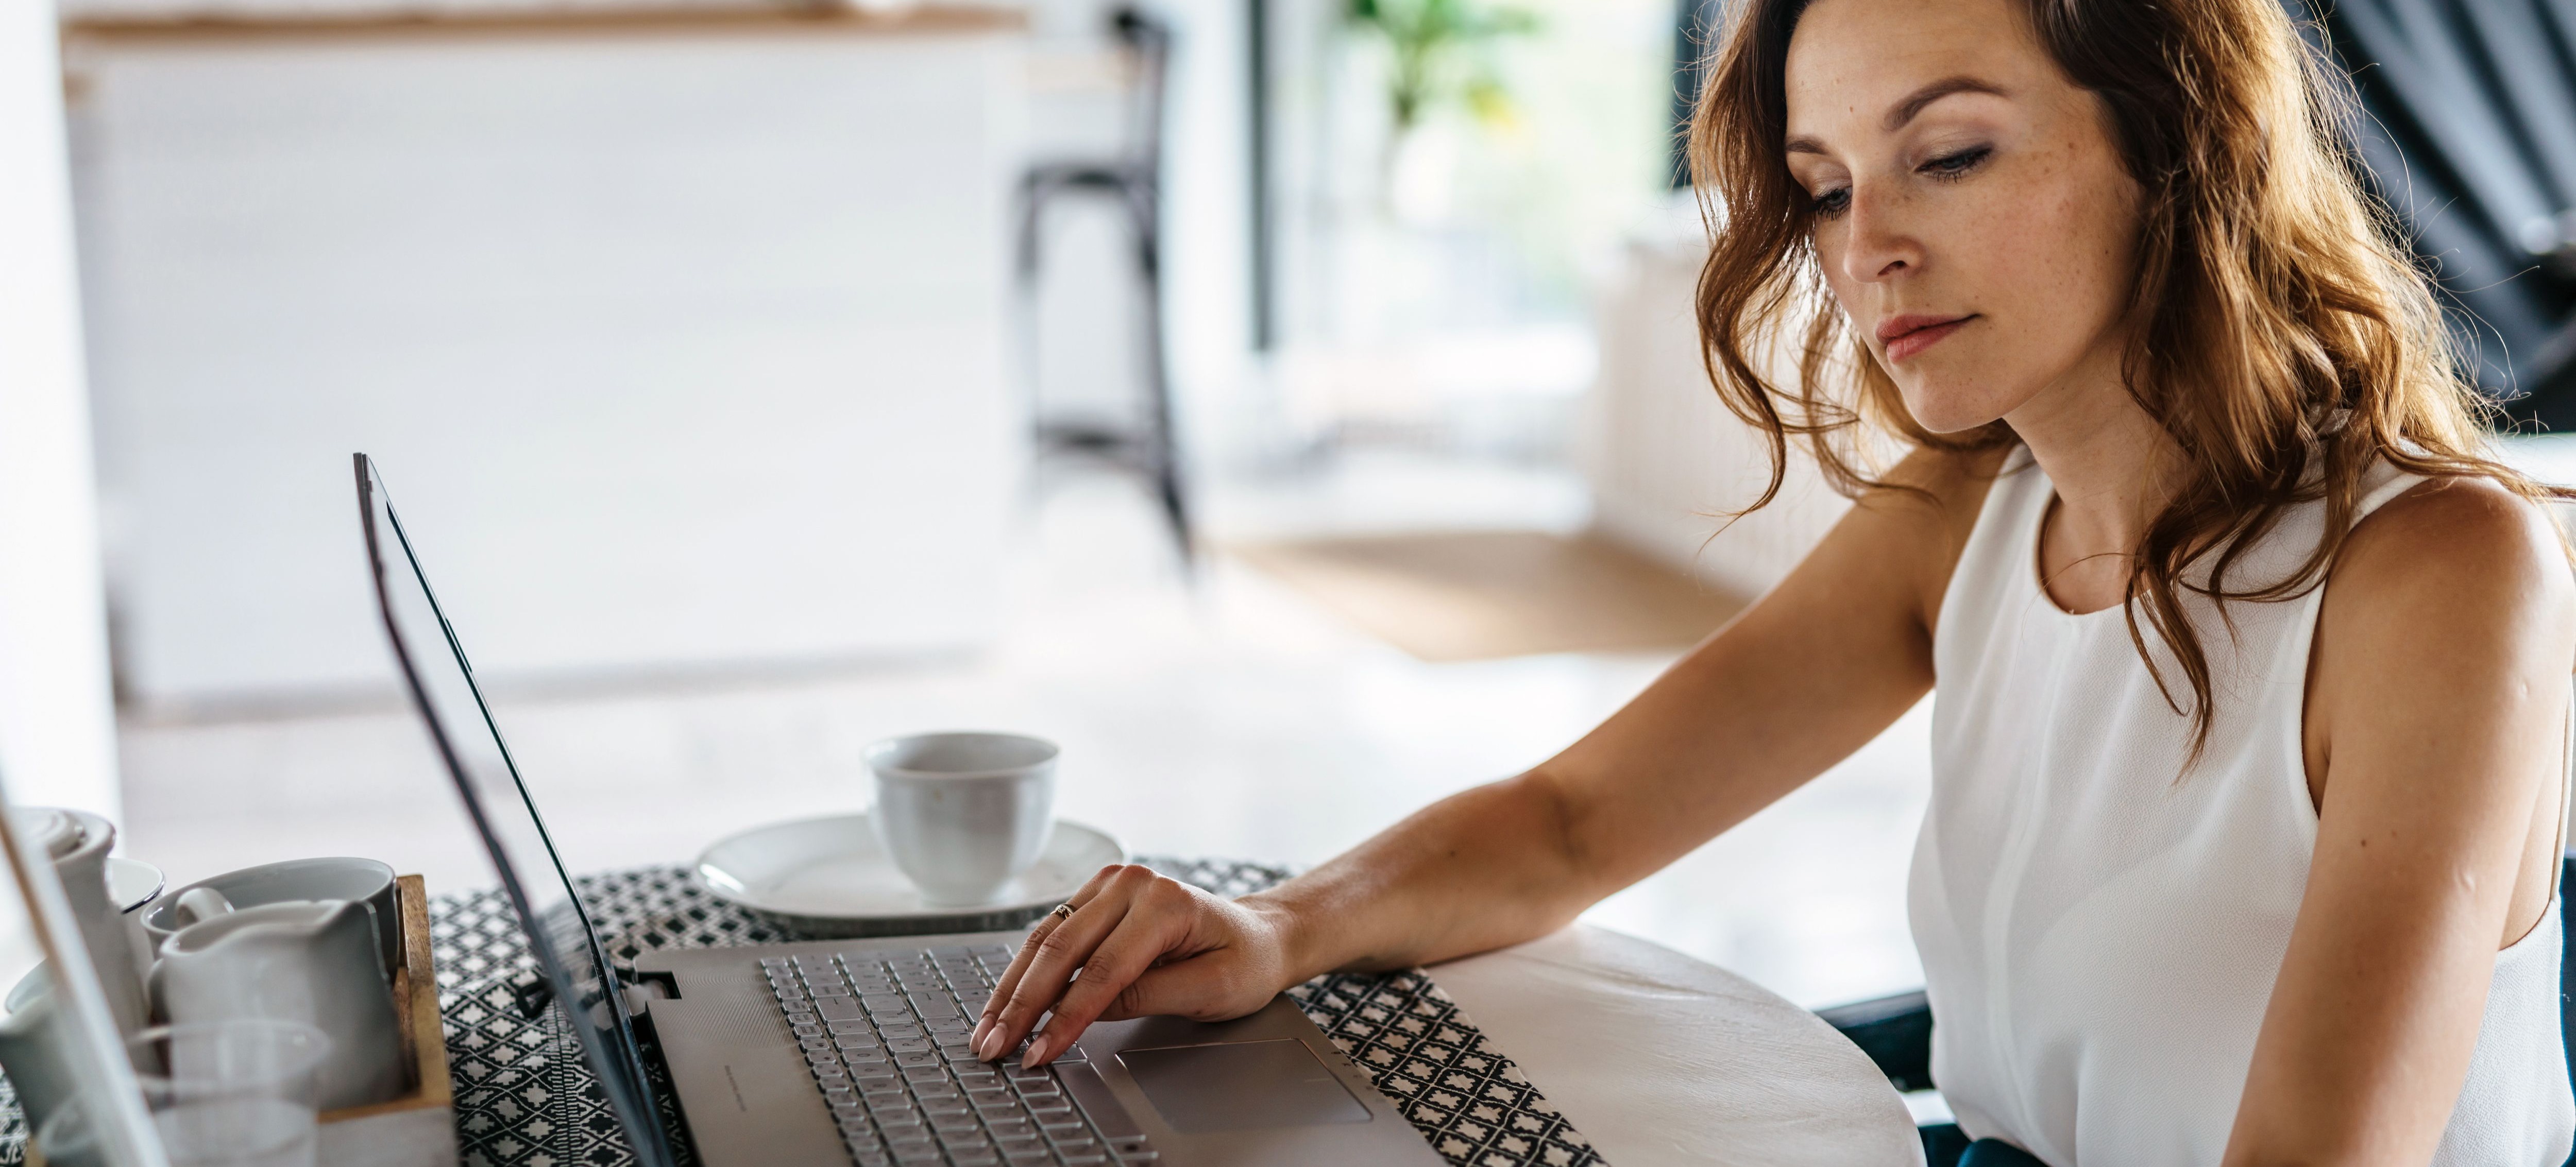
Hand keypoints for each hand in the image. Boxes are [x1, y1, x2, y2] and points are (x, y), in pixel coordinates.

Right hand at [971, 864, 1296, 1066]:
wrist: (1259, 936)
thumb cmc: (1245, 961)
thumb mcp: (1211, 988)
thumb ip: (1148, 996)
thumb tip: (1086, 1010)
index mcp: (1166, 903)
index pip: (1103, 969)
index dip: (1065, 1016)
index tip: (1039, 1051)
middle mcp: (1133, 884)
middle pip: (1062, 950)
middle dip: (1022, 1004)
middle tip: (995, 1046)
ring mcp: (1111, 884)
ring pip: (1046, 939)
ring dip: (1013, 988)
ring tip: (988, 1029)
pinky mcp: (1096, 895)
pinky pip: (1052, 933)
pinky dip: (1026, 970)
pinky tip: (1007, 1001)